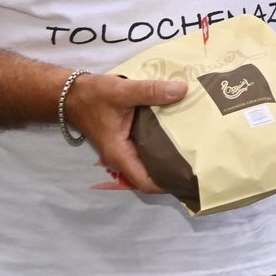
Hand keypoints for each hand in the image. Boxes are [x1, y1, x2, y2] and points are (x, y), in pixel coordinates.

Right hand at [63, 71, 189, 194]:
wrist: (72, 93)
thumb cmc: (93, 96)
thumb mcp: (122, 91)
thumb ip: (151, 91)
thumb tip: (182, 90)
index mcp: (120, 154)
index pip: (146, 182)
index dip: (168, 185)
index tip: (192, 178)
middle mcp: (123, 156)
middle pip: (153, 173)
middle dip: (175, 170)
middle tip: (204, 162)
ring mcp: (126, 148)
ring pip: (152, 159)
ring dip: (171, 155)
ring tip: (200, 146)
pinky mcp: (129, 137)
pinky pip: (149, 145)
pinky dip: (164, 141)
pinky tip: (182, 130)